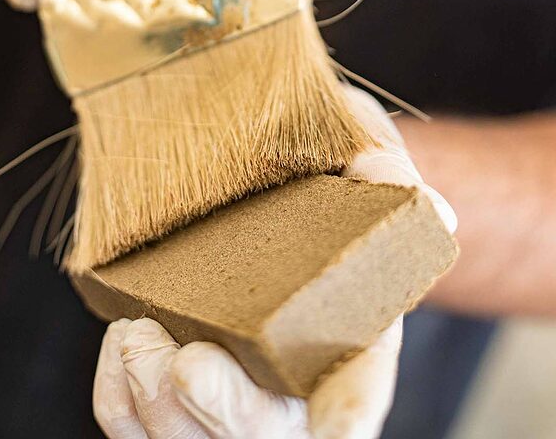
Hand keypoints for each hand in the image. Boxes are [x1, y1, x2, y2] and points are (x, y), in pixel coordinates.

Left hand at [93, 87, 455, 438]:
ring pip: (192, 437)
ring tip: (137, 336)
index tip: (339, 438)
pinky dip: (119, 396)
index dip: (349, 416)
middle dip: (221, 411)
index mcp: (355, 326)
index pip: (360, 385)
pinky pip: (136, 421)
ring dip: (155, 402)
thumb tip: (436, 212)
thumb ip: (388, 171)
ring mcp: (235, 385)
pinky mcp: (176, 382)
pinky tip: (123, 341)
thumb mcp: (360, 146)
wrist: (277, 168)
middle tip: (187, 360)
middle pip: (264, 432)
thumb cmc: (325, 162)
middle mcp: (296, 375)